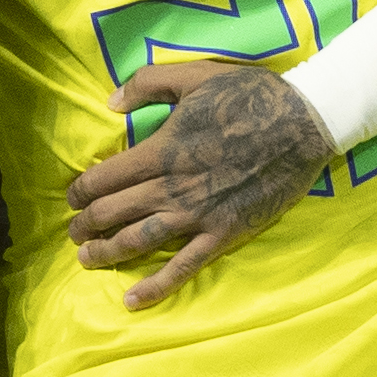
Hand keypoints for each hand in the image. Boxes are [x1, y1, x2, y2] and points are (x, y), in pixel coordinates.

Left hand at [67, 57, 335, 305]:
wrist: (304, 125)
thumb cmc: (248, 96)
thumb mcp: (194, 75)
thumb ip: (146, 84)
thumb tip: (109, 103)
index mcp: (161, 151)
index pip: (105, 178)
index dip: (81, 190)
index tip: (72, 197)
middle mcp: (172, 188)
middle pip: (114, 212)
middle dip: (86, 223)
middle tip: (74, 230)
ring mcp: (197, 215)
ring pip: (139, 241)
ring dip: (107, 252)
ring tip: (87, 258)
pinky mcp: (223, 234)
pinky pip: (184, 267)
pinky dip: (156, 286)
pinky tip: (132, 300)